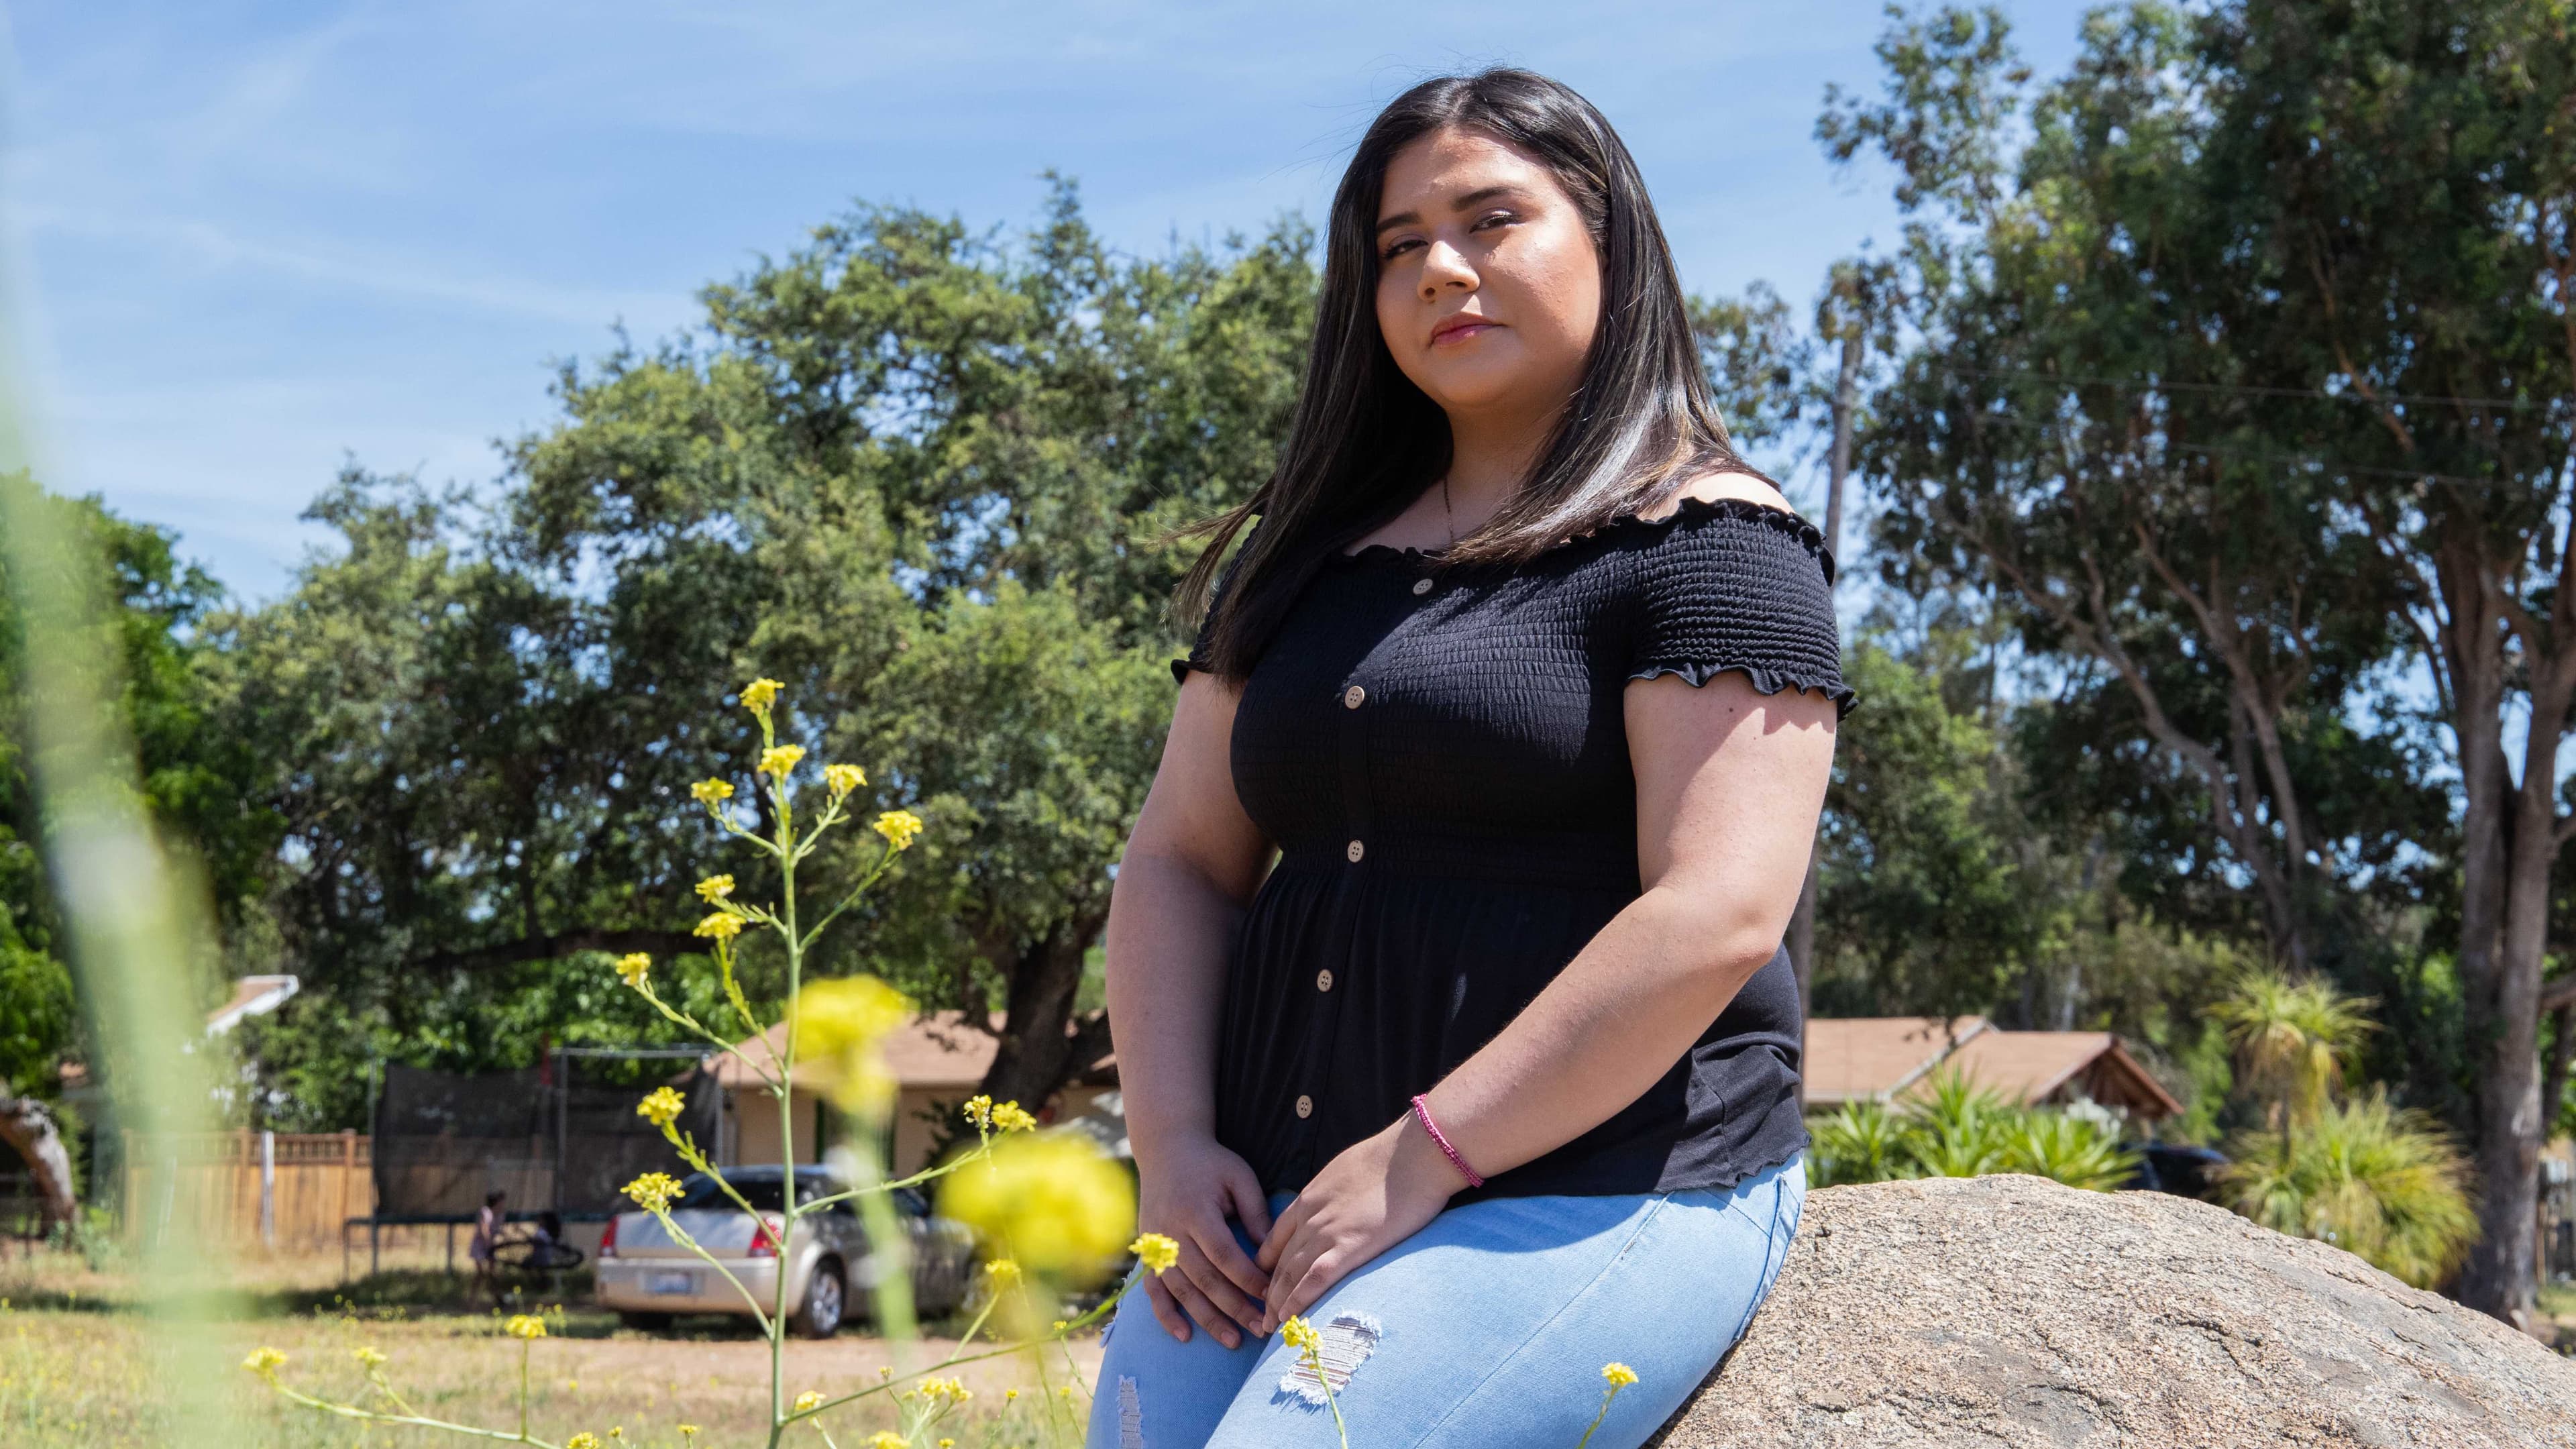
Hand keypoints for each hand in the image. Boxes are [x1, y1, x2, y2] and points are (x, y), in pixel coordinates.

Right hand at [1133, 1135, 1275, 1347]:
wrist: (1165, 1148)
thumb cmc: (1211, 1163)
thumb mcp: (1239, 1177)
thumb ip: (1255, 1213)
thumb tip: (1271, 1255)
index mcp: (1196, 1210)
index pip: (1223, 1254)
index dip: (1246, 1278)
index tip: (1270, 1296)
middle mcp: (1171, 1230)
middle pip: (1204, 1278)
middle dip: (1234, 1307)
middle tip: (1261, 1329)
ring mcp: (1156, 1243)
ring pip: (1181, 1290)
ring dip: (1206, 1318)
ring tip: (1233, 1340)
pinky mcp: (1147, 1251)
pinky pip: (1153, 1289)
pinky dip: (1166, 1314)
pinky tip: (1184, 1335)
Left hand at [1254, 1114, 1465, 1334]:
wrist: (1416, 1153)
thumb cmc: (1394, 1157)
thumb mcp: (1348, 1170)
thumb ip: (1336, 1193)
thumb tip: (1342, 1206)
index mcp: (1310, 1197)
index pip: (1276, 1238)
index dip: (1267, 1265)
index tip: (1265, 1284)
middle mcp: (1311, 1216)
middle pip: (1279, 1261)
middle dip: (1267, 1291)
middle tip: (1261, 1316)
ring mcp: (1328, 1231)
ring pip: (1290, 1274)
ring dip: (1277, 1304)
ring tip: (1269, 1328)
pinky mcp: (1350, 1246)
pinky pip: (1315, 1279)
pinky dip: (1298, 1301)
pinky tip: (1289, 1319)